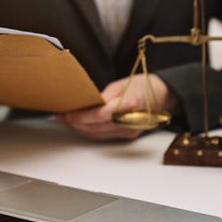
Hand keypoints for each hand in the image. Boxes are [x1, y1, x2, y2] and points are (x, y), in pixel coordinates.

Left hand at [58, 74, 179, 140]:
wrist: (161, 95)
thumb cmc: (142, 86)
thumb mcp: (120, 85)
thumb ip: (102, 97)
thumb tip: (83, 106)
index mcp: (130, 104)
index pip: (99, 116)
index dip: (81, 116)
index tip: (66, 113)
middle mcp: (131, 121)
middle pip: (96, 128)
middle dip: (76, 123)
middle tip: (61, 117)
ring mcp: (129, 131)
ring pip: (98, 135)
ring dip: (80, 129)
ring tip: (67, 121)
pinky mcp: (128, 135)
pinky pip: (104, 136)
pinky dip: (90, 131)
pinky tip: (81, 125)